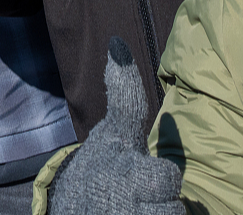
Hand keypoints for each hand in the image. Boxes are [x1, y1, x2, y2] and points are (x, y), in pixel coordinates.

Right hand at [47, 38, 183, 214]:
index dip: (161, 177)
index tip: (145, 173)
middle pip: (171, 211)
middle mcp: (126, 209)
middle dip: (160, 203)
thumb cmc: (102, 167)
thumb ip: (123, 95)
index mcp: (125, 179)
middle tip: (143, 195)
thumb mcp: (112, 132)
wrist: (71, 208)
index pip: (167, 179)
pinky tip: (143, 214)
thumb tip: (118, 45)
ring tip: (142, 207)